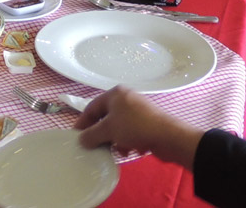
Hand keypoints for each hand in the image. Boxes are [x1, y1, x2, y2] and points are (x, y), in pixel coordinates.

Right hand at [75, 86, 203, 166]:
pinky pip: (130, 132)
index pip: (92, 107)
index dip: (83, 122)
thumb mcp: (109, 130)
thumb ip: (91, 135)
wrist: (168, 136)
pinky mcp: (146, 123)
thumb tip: (81, 140)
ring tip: (116, 151)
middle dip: (101, 134)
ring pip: (118, 127)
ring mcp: (137, 111)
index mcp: (115, 94)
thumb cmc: (134, 127)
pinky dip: (126, 142)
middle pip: (105, 118)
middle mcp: (126, 99)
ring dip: (114, 140)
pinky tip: (129, 151)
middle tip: (94, 147)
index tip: (76, 136)